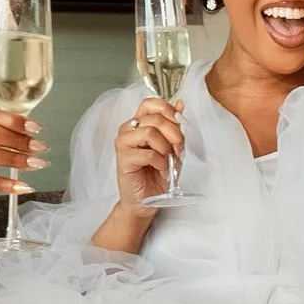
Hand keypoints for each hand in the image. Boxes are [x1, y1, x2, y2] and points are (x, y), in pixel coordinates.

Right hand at [113, 95, 184, 209]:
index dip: (168, 111)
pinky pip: (148, 153)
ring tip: (167, 161)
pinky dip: (161, 163)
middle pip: (155, 118)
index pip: (151, 103)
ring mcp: (123, 143)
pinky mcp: (123, 159)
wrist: (146, 200)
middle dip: (174, 135)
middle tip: (177, 150)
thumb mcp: (172, 146)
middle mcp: (128, 129)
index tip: (179, 125)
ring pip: (150, 132)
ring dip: (166, 149)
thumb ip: (174, 125)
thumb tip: (180, 104)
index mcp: (139, 123)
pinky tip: (161, 170)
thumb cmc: (157, 173)